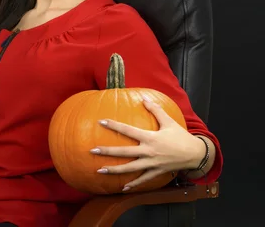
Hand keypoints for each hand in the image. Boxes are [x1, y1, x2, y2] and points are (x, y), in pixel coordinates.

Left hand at [90, 96, 204, 191]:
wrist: (196, 154)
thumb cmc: (181, 136)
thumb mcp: (169, 121)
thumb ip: (156, 110)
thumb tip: (144, 99)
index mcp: (150, 137)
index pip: (128, 130)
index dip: (114, 126)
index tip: (101, 122)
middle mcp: (148, 151)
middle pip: (124, 152)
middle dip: (107, 152)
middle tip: (92, 151)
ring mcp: (152, 163)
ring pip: (130, 168)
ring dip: (114, 170)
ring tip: (99, 171)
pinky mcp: (156, 172)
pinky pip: (143, 179)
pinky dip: (133, 184)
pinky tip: (123, 188)